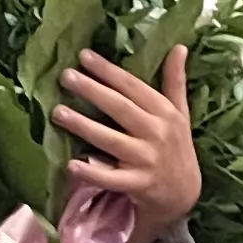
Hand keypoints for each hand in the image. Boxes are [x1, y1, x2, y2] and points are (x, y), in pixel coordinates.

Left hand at [57, 45, 201, 242]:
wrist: (185, 195)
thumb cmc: (177, 148)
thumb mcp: (180, 113)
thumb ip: (175, 81)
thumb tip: (180, 46)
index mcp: (165, 113)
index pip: (133, 87)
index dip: (109, 71)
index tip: (84, 55)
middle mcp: (157, 133)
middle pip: (120, 108)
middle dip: (92, 90)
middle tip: (65, 76)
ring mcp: (147, 160)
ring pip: (111, 140)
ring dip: (84, 126)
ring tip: (58, 113)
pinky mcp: (138, 184)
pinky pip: (111, 178)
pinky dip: (92, 173)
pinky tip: (71, 164)